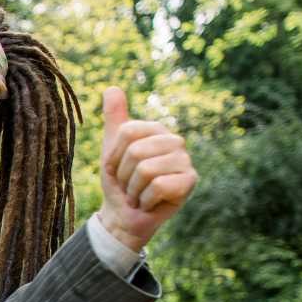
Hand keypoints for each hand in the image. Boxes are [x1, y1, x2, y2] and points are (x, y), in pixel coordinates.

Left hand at [97, 86, 196, 253]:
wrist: (124, 215)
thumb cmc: (119, 181)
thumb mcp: (111, 148)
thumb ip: (114, 119)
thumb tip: (111, 87)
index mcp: (155, 129)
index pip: (127, 132)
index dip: (114, 156)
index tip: (116, 168)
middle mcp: (174, 140)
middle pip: (136, 151)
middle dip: (123, 176)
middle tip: (129, 184)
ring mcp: (185, 160)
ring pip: (145, 170)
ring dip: (133, 190)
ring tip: (138, 194)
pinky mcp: (190, 181)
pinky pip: (157, 186)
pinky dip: (145, 200)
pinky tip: (149, 202)